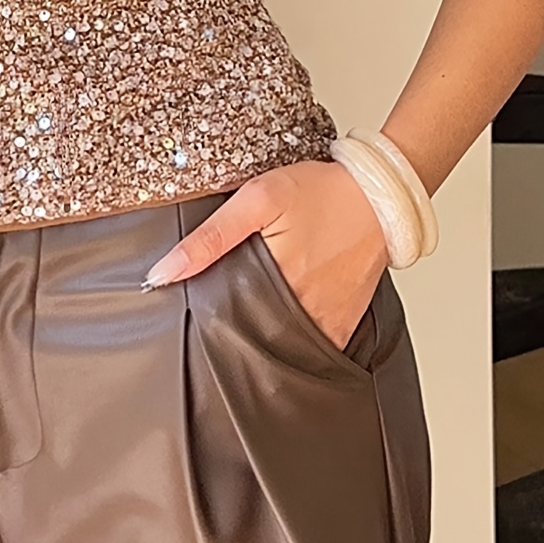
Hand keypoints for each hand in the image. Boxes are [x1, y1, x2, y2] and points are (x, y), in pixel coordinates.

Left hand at [145, 159, 390, 351]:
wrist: (379, 197)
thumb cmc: (322, 193)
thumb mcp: (258, 199)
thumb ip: (211, 236)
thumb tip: (164, 272)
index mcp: (277, 285)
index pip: (225, 325)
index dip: (203, 324)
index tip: (189, 319)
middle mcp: (303, 313)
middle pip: (252, 341)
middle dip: (230, 335)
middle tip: (212, 324)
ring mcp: (325, 324)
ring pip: (281, 349)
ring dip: (261, 340)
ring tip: (245, 323)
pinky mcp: (342, 325)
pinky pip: (311, 347)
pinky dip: (293, 342)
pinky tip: (279, 325)